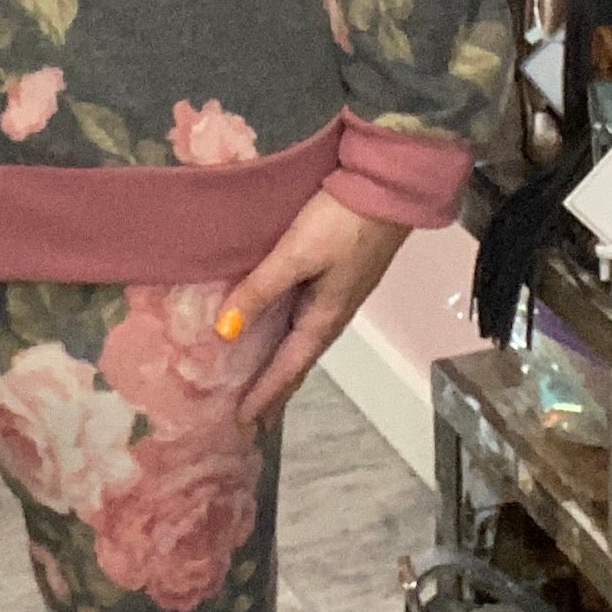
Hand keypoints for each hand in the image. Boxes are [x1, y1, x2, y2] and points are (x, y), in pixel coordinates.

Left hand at [222, 193, 406, 431]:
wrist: (387, 188)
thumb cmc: (340, 223)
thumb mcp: (295, 255)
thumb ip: (260, 290)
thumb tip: (225, 332)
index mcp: (324, 317)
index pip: (288, 367)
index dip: (265, 394)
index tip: (242, 423)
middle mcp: (332, 314)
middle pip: (298, 360)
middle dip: (277, 388)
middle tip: (253, 416)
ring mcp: (338, 295)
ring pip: (303, 340)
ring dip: (283, 364)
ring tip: (262, 381)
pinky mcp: (338, 275)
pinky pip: (306, 319)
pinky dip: (288, 335)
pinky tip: (279, 327)